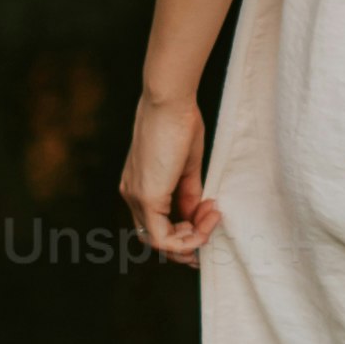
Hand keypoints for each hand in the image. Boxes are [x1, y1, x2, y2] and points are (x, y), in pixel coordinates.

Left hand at [120, 82, 222, 263]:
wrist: (169, 101)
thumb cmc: (179, 123)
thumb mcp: (186, 166)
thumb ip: (187, 194)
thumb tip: (194, 215)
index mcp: (138, 185)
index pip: (155, 224)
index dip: (184, 231)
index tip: (210, 215)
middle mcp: (131, 195)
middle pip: (155, 239)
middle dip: (187, 242)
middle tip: (212, 227)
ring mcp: (136, 197)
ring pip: (159, 242)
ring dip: (191, 239)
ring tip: (213, 215)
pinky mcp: (147, 197)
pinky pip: (164, 238)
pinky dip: (189, 237)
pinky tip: (208, 217)